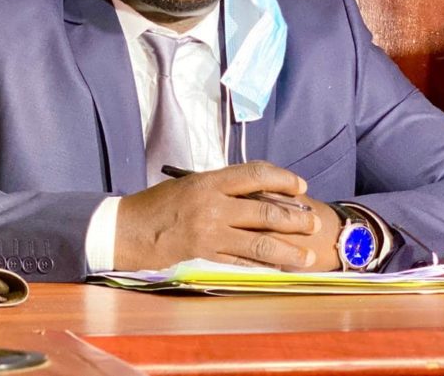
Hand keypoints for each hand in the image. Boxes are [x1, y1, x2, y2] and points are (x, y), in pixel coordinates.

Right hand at [114, 161, 342, 271]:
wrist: (128, 229)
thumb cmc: (159, 203)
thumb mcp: (191, 184)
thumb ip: (223, 188)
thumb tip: (262, 195)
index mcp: (209, 181)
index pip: (256, 174)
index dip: (283, 179)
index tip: (301, 187)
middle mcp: (213, 205)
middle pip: (265, 211)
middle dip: (295, 219)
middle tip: (314, 223)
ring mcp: (210, 233)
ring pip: (259, 243)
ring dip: (288, 250)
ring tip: (308, 256)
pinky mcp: (205, 256)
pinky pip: (241, 263)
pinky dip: (263, 267)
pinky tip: (278, 269)